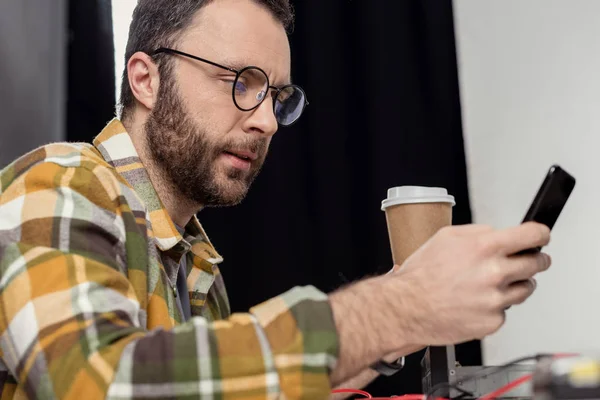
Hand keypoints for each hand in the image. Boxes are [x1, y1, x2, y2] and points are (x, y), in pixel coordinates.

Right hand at [386, 222, 550, 345]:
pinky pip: (505, 311)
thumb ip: (478, 232)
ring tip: (488, 285)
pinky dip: (494, 307)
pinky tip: (474, 302)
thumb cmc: (420, 275)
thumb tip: (498, 233)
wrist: (405, 308)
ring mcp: (495, 299)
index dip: (540, 234)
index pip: (532, 235)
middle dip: (533, 260)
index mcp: (484, 247)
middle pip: (536, 263)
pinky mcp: (492, 321)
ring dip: (514, 285)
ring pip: (525, 289)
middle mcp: (493, 273)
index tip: (541, 236)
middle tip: (524, 262)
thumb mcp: (445, 237)